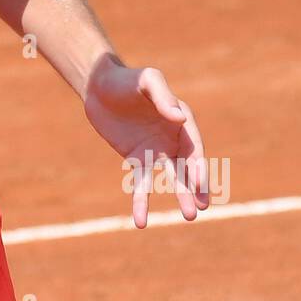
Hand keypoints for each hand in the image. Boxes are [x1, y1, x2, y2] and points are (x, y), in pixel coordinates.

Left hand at [83, 54, 210, 227]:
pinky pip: (141, 183)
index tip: (200, 183)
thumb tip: (180, 118)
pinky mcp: (136, 158)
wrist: (99, 86)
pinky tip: (141, 221)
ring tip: (189, 217)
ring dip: (179, 196)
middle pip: (188, 166)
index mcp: (182, 120)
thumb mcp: (148, 81)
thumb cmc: (127, 79)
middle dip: (196, 187)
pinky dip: (142, 201)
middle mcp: (173, 137)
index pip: (193, 147)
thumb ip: (163, 97)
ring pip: (170, 178)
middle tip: (202, 208)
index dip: (198, 166)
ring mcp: (156, 150)